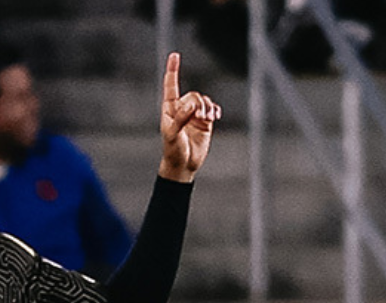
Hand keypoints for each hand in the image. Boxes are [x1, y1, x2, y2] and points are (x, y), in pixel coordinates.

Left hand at [158, 52, 219, 182]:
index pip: (171, 85)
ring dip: (207, 107)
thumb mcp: (173, 134)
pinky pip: (212, 108)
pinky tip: (216, 116)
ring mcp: (194, 114)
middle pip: (193, 95)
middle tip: (200, 117)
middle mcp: (182, 109)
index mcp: (169, 109)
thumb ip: (181, 118)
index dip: (173, 70)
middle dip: (198, 103)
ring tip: (208, 118)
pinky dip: (215, 110)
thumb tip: (192, 105)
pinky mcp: (205, 121)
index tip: (175, 55)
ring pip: (204, 101)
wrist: (183, 164)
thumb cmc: (173, 149)